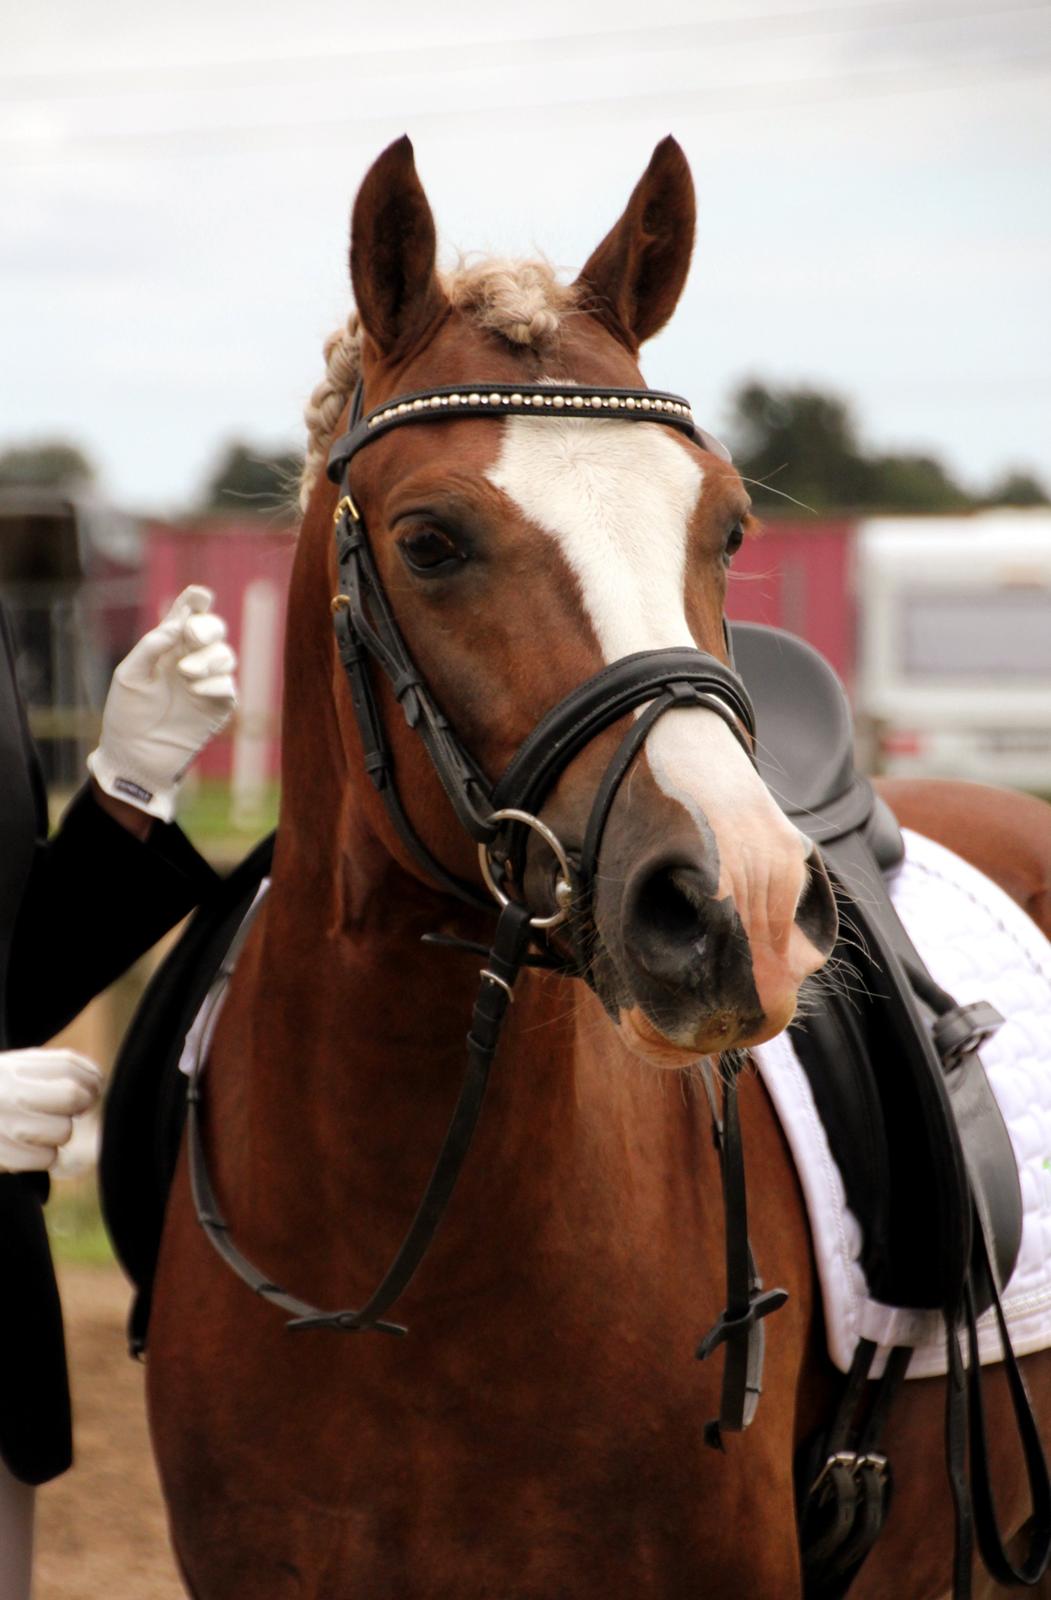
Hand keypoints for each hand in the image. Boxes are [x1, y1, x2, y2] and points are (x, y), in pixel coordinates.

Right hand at [0, 1049, 101, 1173]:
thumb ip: (55, 1068)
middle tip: (70, 1111)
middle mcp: (7, 1092)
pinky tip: (30, 1149)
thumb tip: (96, 1081)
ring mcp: (1, 1123)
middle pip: (73, 1095)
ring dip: (60, 1134)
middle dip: (80, 1106)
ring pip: (63, 1131)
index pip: (71, 1065)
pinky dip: (44, 1157)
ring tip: (42, 1130)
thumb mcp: (16, 1069)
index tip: (89, 1089)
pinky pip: (45, 1159)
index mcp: (13, 1066)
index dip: (92, 1080)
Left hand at [88, 586, 237, 821]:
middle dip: (207, 627)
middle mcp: (190, 660)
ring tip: (186, 673)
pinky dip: (215, 683)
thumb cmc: (127, 715)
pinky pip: (227, 686)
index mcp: (167, 648)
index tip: (199, 593)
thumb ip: (152, 647)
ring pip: (225, 656)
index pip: (185, 617)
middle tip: (192, 635)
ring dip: (208, 659)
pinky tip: (196, 690)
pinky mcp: (217, 706)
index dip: (195, 602)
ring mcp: (206, 684)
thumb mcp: (130, 676)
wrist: (135, 757)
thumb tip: (176, 624)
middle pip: (213, 630)